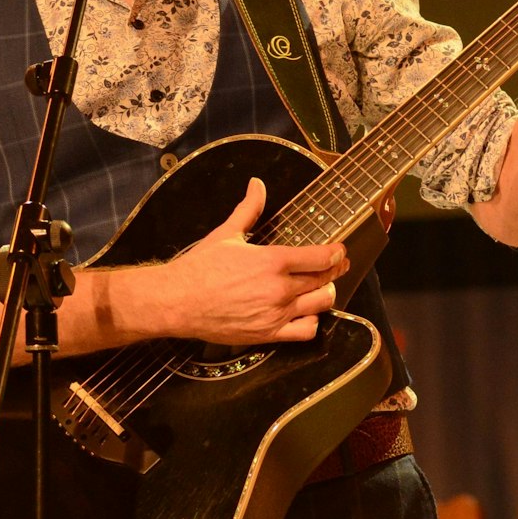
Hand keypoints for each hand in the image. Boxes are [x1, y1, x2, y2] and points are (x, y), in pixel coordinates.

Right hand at [143, 179, 345, 345]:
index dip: (336, 252)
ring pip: (320, 304)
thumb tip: (257, 184)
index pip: (320, 257)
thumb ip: (249, 209)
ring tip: (323, 287)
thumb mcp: (226, 233)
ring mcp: (276, 314)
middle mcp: (280, 289)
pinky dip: (312, 322)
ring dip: (326, 294)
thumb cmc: (200, 268)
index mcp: (273, 261)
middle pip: (324, 279)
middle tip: (339, 265)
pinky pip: (305, 331)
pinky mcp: (268, 334)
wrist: (177, 302)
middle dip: (336, 270)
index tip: (340, 250)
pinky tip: (307, 314)